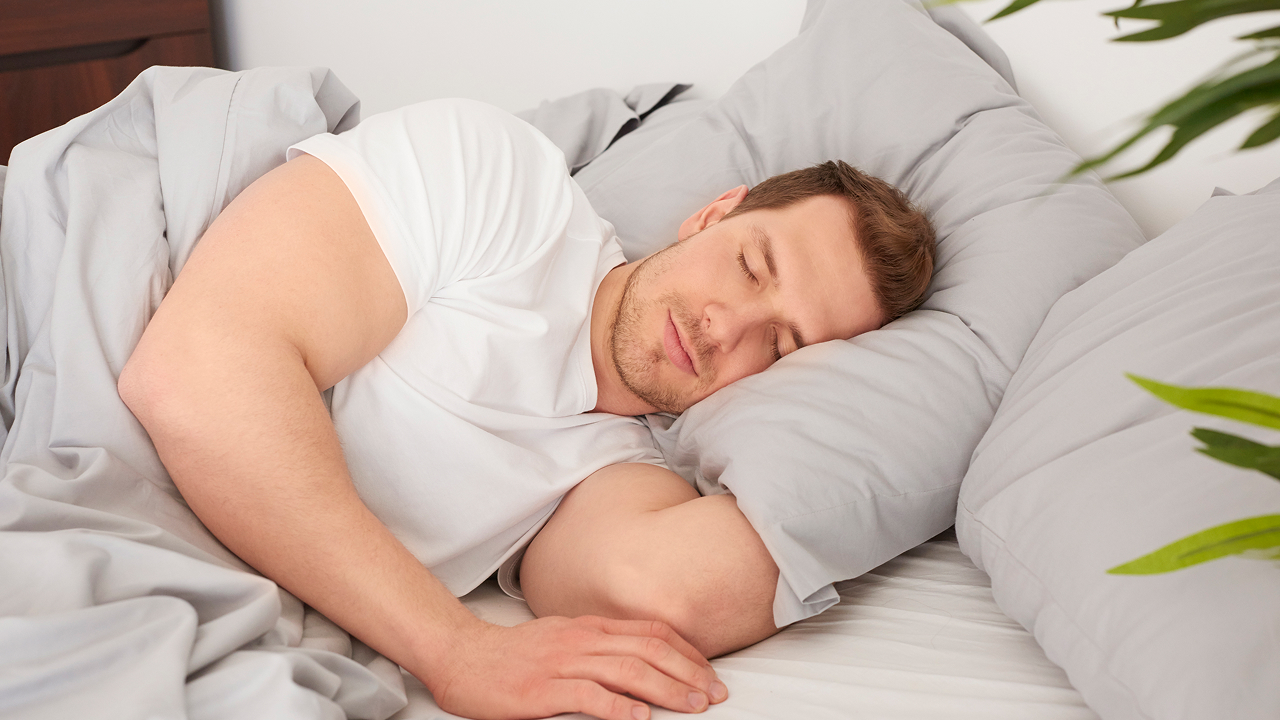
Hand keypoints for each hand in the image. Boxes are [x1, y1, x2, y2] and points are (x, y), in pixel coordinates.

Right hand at [425, 614, 728, 719]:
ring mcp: (562, 663)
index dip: (686, 651)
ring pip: (626, 670)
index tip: (709, 672)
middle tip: (715, 694)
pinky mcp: (542, 690)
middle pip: (648, 649)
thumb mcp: (564, 639)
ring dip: (666, 689)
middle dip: (688, 672)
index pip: (651, 631)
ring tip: (692, 706)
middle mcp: (581, 639)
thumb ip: (600, 646)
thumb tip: (641, 660)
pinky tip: (640, 718)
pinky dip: (618, 707)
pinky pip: (588, 695)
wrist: (462, 656)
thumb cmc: (514, 655)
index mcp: (589, 626)